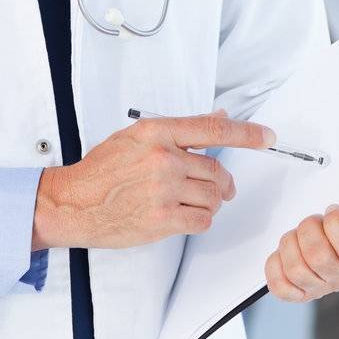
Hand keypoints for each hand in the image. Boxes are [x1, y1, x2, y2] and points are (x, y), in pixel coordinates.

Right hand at [33, 110, 273, 249]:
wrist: (72, 202)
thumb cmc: (101, 171)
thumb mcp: (137, 137)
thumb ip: (180, 129)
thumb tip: (218, 117)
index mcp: (158, 133)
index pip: (214, 130)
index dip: (247, 134)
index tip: (267, 137)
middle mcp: (163, 159)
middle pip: (217, 170)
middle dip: (222, 182)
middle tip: (218, 187)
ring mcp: (163, 189)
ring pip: (213, 197)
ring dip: (210, 202)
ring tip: (191, 201)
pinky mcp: (162, 219)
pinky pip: (202, 220)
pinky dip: (200, 219)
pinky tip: (183, 215)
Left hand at [264, 201, 338, 302]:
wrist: (330, 239)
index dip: (337, 226)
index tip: (332, 210)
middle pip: (320, 257)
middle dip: (308, 229)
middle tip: (311, 219)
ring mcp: (323, 288)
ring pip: (297, 269)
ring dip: (290, 243)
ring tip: (296, 234)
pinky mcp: (300, 294)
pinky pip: (280, 287)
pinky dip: (275, 265)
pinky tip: (284, 253)